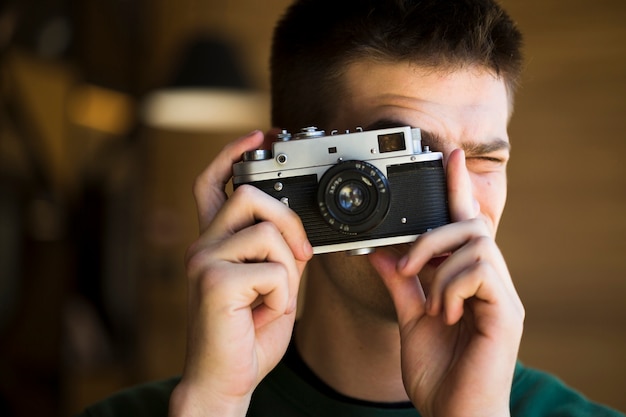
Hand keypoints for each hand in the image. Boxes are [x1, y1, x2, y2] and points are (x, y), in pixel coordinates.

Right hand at [169, 130, 312, 416]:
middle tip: (301, 254)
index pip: (213, 184)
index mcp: (214, 244)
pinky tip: (265, 313)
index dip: (232, 154)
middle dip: (288, 220)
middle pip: (248, 194)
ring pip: (266, 231)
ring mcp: (203, 261)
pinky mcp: (214, 282)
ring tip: (274, 298)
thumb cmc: (248, 334)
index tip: (258, 134)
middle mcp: (202, 246)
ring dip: (287, 268)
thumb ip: (279, 251)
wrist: (227, 380)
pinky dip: (283, 294)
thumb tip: (297, 228)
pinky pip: (272, 269)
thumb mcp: (273, 284)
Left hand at [368, 149, 523, 416]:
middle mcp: (491, 284)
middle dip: (434, 236)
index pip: (466, 225)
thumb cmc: (439, 374)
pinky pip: (480, 272)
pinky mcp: (507, 313)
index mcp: (469, 282)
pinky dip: (451, 286)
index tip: (448, 157)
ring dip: (440, 266)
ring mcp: (502, 297)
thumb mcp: (411, 321)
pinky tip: (443, 314)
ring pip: (477, 244)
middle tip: (409, 265)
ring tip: (428, 302)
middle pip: (472, 226)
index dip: (457, 189)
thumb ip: (401, 286)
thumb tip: (381, 254)